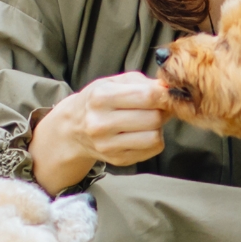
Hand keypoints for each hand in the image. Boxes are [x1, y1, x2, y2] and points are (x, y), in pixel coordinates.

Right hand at [31, 72, 166, 192]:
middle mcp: (101, 123)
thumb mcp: (113, 82)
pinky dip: (154, 140)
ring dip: (158, 127)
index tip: (166, 93)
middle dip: (161, 111)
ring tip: (148, 120)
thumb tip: (167, 87)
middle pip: (154, 118)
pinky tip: (142, 132)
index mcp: (101, 97)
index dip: (163, 94)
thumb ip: (141, 82)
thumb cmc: (99, 100)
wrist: (73, 128)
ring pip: (155, 137)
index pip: (147, 96)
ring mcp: (108, 145)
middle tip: (157, 107)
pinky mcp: (118, 159)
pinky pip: (153, 150)